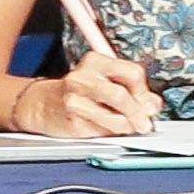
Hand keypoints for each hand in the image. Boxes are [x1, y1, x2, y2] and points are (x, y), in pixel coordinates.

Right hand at [21, 50, 152, 137]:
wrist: (41, 104)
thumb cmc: (78, 92)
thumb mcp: (105, 82)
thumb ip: (132, 91)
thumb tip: (153, 105)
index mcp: (95, 61)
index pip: (133, 72)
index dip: (144, 91)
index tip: (148, 103)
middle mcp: (82, 77)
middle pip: (122, 95)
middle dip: (138, 112)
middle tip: (145, 123)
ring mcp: (74, 99)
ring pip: (114, 117)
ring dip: (127, 126)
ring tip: (128, 127)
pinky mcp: (71, 121)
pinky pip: (102, 131)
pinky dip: (111, 132)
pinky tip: (107, 128)